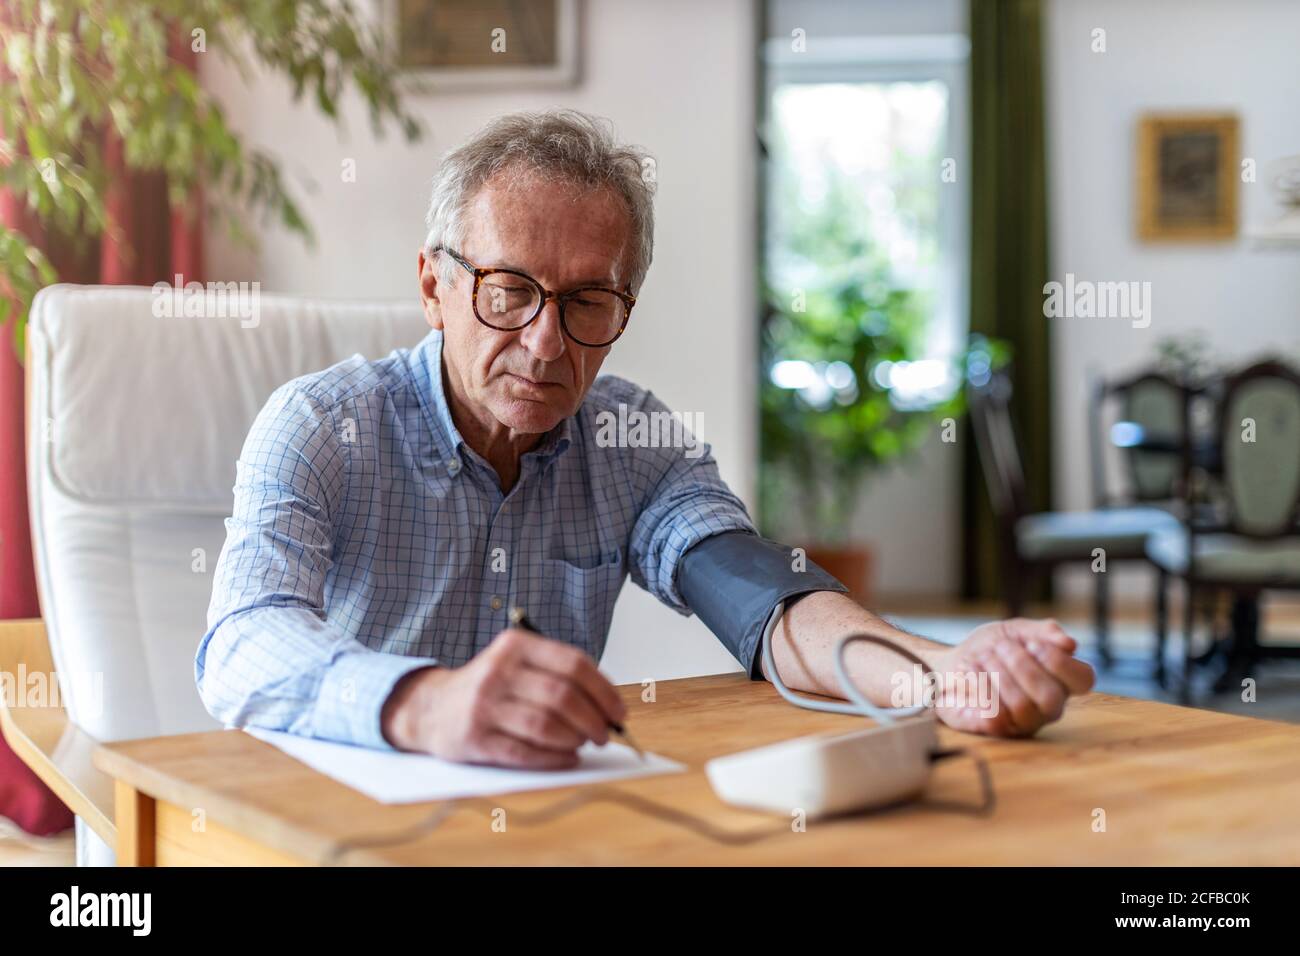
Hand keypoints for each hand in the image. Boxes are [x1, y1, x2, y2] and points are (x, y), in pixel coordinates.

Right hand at [381, 627, 626, 767]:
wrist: (431, 707)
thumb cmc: (490, 688)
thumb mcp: (518, 664)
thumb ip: (558, 675)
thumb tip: (609, 705)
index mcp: (516, 646)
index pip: (573, 663)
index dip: (604, 691)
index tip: (619, 711)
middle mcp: (498, 671)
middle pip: (562, 696)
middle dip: (594, 719)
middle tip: (605, 733)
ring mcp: (484, 704)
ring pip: (546, 725)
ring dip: (575, 739)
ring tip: (584, 744)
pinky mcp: (474, 738)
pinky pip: (525, 752)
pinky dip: (554, 758)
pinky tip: (567, 758)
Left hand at [927, 618, 1094, 736]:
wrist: (949, 663)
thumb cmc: (989, 649)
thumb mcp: (1015, 630)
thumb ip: (1043, 632)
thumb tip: (1070, 644)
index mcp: (1060, 680)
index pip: (1083, 680)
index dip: (1060, 661)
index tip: (1032, 644)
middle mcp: (1047, 706)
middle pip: (1051, 697)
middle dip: (1022, 666)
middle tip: (1000, 647)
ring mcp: (1023, 722)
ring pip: (1023, 707)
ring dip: (999, 674)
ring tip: (983, 658)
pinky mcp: (995, 730)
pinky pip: (996, 717)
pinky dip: (981, 687)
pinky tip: (971, 671)